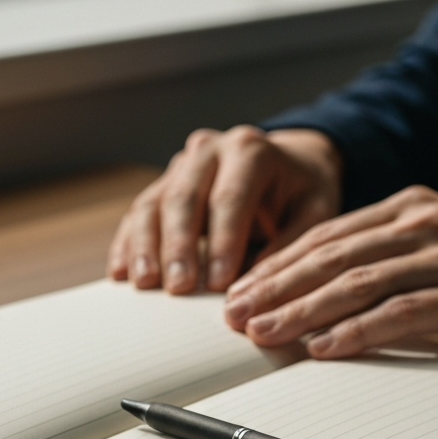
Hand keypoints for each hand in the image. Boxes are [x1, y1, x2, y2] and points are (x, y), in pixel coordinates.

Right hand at [107, 127, 341, 292]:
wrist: (288, 164)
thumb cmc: (303, 193)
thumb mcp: (315, 213)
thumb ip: (290, 244)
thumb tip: (255, 285)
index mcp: (251, 151)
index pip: (230, 198)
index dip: (222, 242)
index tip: (219, 284)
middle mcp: (210, 150)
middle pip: (184, 197)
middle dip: (178, 246)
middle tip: (178, 288)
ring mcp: (181, 164)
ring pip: (153, 202)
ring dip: (145, 246)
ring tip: (144, 284)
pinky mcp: (164, 184)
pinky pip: (140, 212)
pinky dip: (129, 243)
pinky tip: (121, 273)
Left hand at [224, 186, 437, 355]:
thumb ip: (396, 259)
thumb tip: (337, 293)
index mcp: (413, 208)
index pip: (328, 236)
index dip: (278, 265)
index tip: (241, 292)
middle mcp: (425, 221)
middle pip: (332, 255)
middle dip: (275, 287)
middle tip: (233, 316)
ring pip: (359, 281)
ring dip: (303, 309)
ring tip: (262, 332)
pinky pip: (405, 311)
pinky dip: (360, 330)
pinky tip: (325, 346)